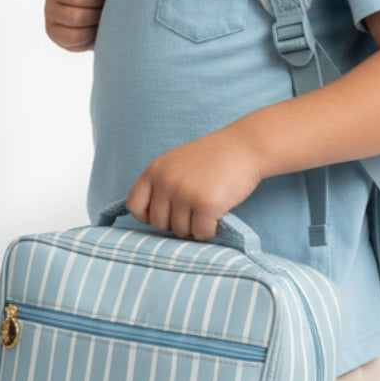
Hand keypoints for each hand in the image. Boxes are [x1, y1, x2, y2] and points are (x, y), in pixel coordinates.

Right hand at [44, 0, 106, 50]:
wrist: (101, 16)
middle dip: (99, 1)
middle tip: (112, 3)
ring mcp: (49, 11)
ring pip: (75, 17)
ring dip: (97, 18)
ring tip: (107, 15)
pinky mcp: (52, 31)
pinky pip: (72, 36)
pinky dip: (90, 34)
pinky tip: (97, 29)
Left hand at [125, 123, 262, 241]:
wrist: (245, 146)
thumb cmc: (214, 158)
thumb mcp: (178, 163)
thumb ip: (162, 184)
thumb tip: (152, 220)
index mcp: (155, 170)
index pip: (134, 205)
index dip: (148, 216)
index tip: (166, 214)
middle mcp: (166, 181)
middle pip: (159, 224)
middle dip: (177, 223)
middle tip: (195, 211)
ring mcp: (185, 193)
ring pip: (181, 231)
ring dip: (195, 227)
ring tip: (208, 209)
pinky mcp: (206, 204)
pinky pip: (201, 234)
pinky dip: (210, 231)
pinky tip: (218, 215)